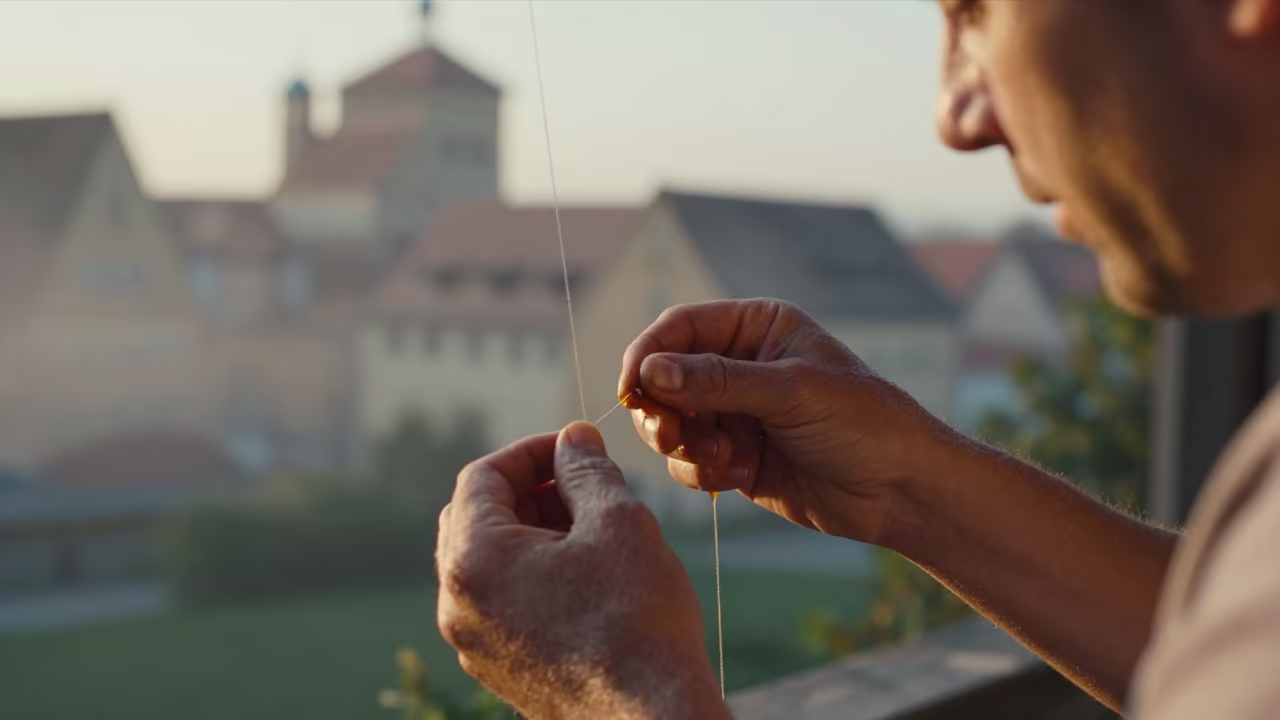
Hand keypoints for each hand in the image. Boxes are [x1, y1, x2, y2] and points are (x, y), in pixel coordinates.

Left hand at [436, 423, 729, 719]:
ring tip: (592, 528)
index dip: (531, 451)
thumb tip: (573, 440)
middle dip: (529, 491)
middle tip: (583, 485)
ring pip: (489, 562)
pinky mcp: (499, 669)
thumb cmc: (637, 619)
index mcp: (474, 559)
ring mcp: (475, 643)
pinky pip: (501, 602)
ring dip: (532, 533)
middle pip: (475, 518)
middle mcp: (458, 603)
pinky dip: (533, 574)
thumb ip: (586, 469)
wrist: (651, 719)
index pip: (482, 476)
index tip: (576, 448)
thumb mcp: (618, 521)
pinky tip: (586, 576)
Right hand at [619, 299, 964, 543]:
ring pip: (671, 423)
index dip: (647, 356)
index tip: (631, 390)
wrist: (901, 491)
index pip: (679, 328)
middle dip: (662, 410)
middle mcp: (740, 365)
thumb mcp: (790, 392)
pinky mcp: (734, 458)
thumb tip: (650, 372)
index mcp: (756, 327)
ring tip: (723, 459)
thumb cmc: (863, 423)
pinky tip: (740, 477)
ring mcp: (735, 413)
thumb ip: (717, 381)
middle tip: (671, 436)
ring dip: (685, 444)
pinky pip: (689, 461)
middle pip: (664, 378)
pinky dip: (703, 471)